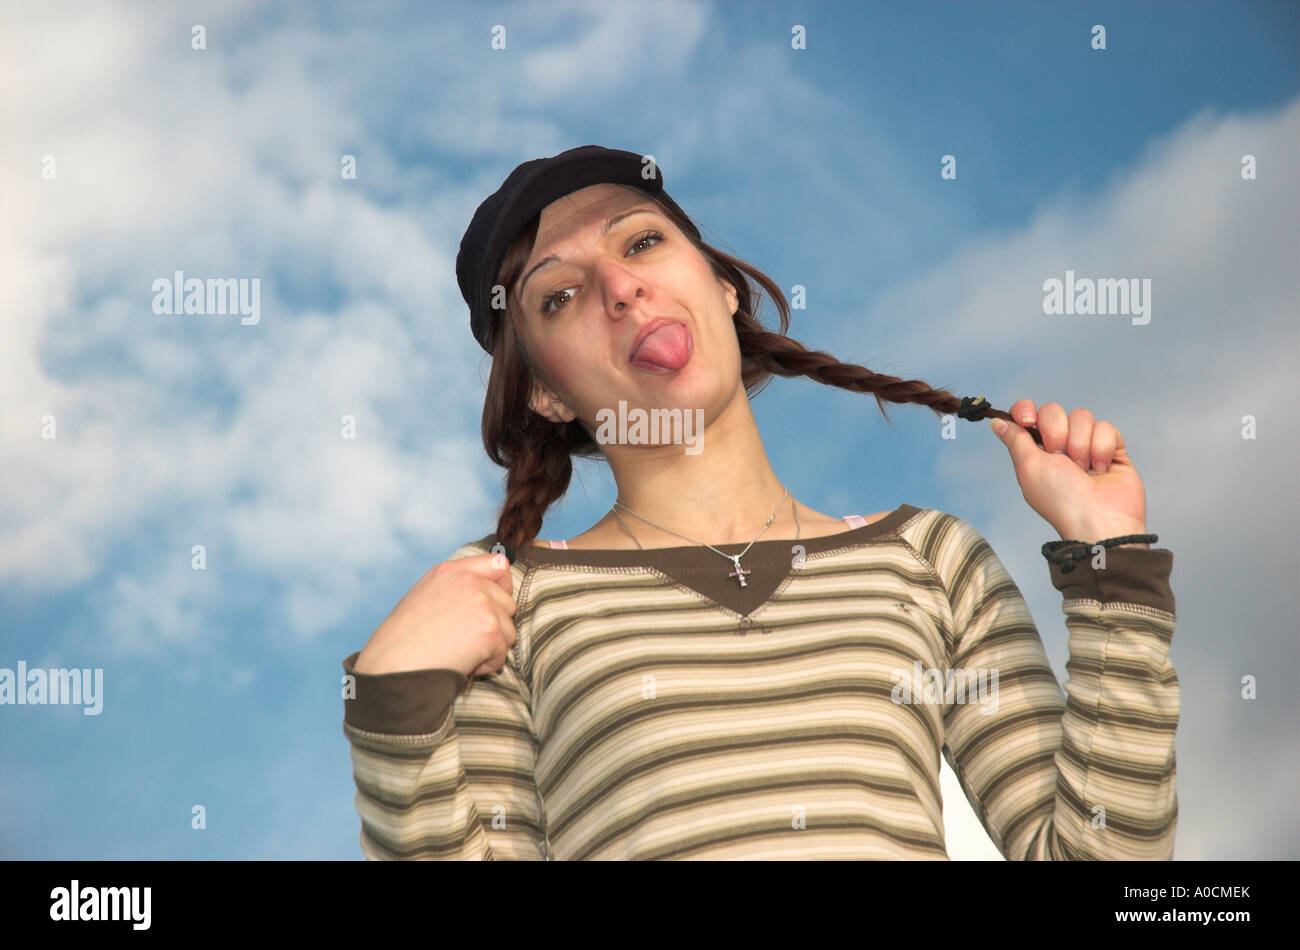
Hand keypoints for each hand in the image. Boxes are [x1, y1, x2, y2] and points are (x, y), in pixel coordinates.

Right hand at [353, 552, 517, 677]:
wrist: (393, 668)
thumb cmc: (402, 643)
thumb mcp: (424, 599)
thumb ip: (456, 591)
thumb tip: (490, 597)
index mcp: (449, 572)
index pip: (499, 565)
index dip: (503, 588)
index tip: (493, 607)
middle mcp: (467, 581)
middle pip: (508, 602)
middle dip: (495, 626)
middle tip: (466, 641)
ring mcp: (481, 603)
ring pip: (509, 629)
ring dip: (491, 648)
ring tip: (460, 654)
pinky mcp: (489, 629)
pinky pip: (503, 652)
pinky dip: (488, 665)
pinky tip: (463, 664)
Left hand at [989, 400, 1148, 546]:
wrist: (1099, 517)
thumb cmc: (1061, 498)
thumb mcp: (1029, 467)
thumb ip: (1015, 439)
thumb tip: (997, 422)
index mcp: (1035, 451)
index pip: (1026, 415)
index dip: (1026, 410)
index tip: (1028, 420)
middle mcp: (1059, 447)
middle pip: (1054, 411)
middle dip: (1056, 433)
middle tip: (1061, 458)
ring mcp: (1086, 446)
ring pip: (1082, 417)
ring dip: (1080, 444)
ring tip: (1083, 470)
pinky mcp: (1112, 449)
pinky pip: (1106, 428)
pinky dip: (1102, 448)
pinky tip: (1101, 469)